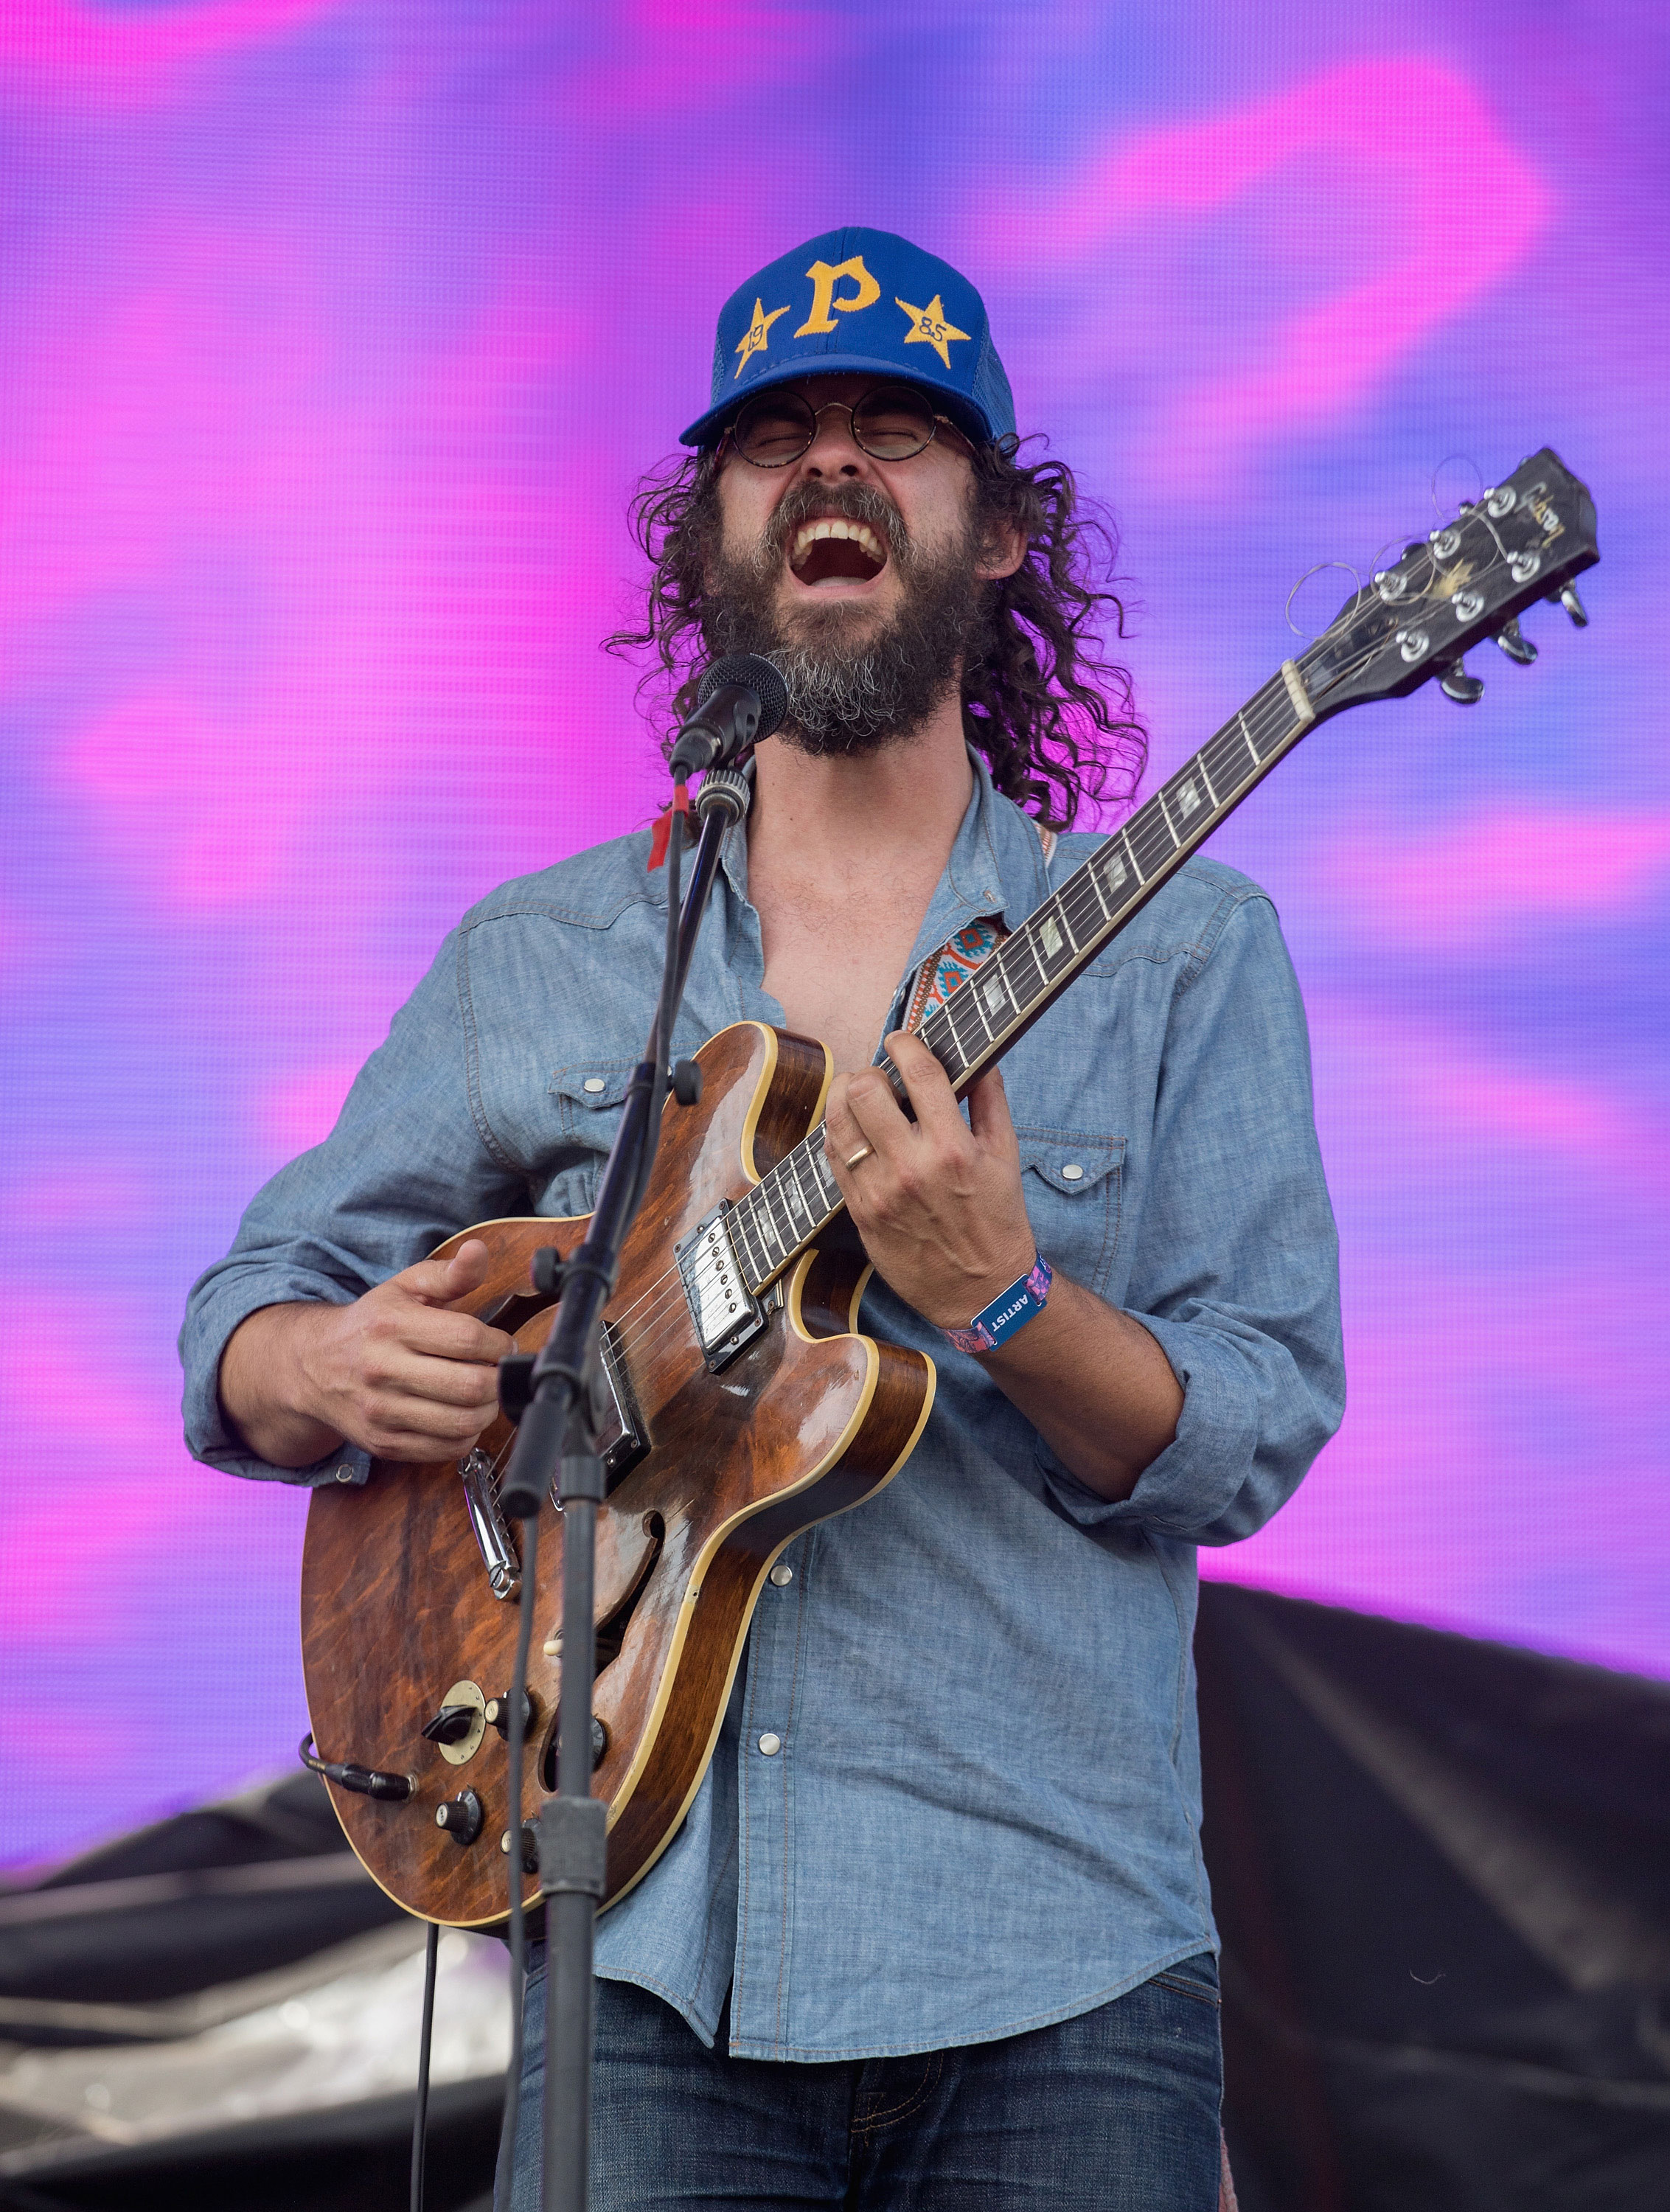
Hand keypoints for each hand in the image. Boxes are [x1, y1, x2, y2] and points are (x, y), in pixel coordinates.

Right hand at [220, 1239, 515, 1466]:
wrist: (312, 1366)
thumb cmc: (371, 1323)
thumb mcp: (405, 1288)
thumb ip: (449, 1272)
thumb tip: (479, 1251)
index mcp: (391, 1325)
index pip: (468, 1339)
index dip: (499, 1343)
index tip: (502, 1344)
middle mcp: (382, 1370)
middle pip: (470, 1386)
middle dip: (498, 1379)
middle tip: (498, 1371)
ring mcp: (381, 1412)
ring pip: (462, 1423)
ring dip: (487, 1410)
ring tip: (483, 1394)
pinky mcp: (383, 1443)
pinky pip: (445, 1450)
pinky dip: (466, 1435)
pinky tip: (461, 1414)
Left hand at [824, 1031, 1035, 1332]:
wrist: (982, 1293)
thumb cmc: (998, 1222)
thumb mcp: (1007, 1157)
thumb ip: (990, 1101)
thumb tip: (977, 1058)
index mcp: (953, 1148)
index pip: (918, 1073)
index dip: (905, 1044)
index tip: (902, 1040)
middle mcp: (911, 1167)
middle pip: (863, 1089)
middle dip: (870, 1072)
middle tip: (881, 1078)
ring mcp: (879, 1192)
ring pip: (837, 1121)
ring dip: (845, 1099)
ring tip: (861, 1101)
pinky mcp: (860, 1213)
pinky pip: (834, 1158)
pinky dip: (841, 1135)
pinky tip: (857, 1134)